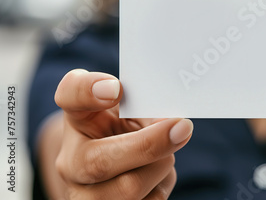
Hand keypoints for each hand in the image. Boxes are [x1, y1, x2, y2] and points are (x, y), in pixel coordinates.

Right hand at [53, 69, 192, 198]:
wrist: (117, 162)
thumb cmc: (127, 128)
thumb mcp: (133, 107)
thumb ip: (146, 103)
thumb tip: (175, 124)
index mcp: (78, 117)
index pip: (70, 96)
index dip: (88, 91)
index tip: (114, 89)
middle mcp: (70, 160)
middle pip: (99, 162)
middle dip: (149, 144)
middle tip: (182, 127)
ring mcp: (82, 195)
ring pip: (129, 189)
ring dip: (160, 166)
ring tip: (164, 154)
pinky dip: (161, 185)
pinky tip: (157, 175)